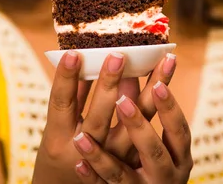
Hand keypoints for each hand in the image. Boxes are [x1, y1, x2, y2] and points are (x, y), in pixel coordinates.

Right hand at [33, 51, 175, 183]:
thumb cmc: (61, 154)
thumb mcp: (57, 128)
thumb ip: (70, 96)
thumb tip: (77, 58)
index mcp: (57, 139)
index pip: (61, 104)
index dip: (65, 79)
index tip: (73, 53)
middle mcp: (83, 153)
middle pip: (98, 116)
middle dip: (108, 83)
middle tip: (119, 53)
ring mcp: (112, 162)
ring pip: (131, 128)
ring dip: (146, 94)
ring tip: (159, 62)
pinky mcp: (134, 169)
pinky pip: (149, 140)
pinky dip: (157, 112)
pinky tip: (165, 87)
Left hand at [73, 81, 192, 182]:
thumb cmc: (153, 165)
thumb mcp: (160, 141)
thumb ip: (144, 110)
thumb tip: (128, 69)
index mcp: (178, 157)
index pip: (179, 131)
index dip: (170, 109)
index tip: (159, 84)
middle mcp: (162, 175)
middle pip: (152, 150)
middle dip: (138, 125)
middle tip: (122, 102)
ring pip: (120, 173)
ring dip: (100, 155)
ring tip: (81, 137)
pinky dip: (91, 176)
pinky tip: (79, 164)